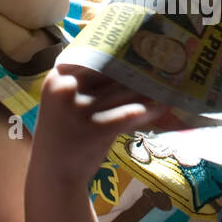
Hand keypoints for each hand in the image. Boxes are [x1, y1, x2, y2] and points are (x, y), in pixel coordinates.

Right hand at [30, 64, 172, 185]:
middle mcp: (66, 89)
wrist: (53, 176)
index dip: (118, 50)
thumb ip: (87, 83)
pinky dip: (148, 111)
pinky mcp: (96, 130)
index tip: (139, 45)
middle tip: (161, 62)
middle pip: (110, 72)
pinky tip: (162, 107)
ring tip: (168, 84)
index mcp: (57, 77)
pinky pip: (129, 114)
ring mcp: (79, 110)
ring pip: (124, 92)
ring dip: (148, 89)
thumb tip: (127, 61)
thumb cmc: (63, 134)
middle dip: (137, 69)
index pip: (92, 55)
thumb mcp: (66, 103)